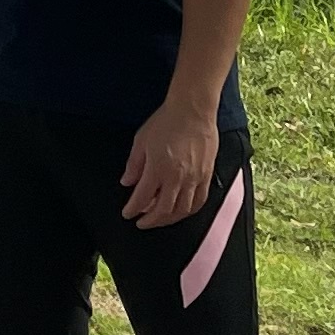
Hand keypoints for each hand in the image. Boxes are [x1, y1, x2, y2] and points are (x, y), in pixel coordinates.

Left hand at [121, 93, 220, 230]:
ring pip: (182, 210)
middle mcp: (177, 178)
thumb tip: (127, 182)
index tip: (127, 214)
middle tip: (142, 223)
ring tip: (159, 219)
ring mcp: (194, 178)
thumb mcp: (141, 140)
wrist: (193, 111)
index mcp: (158, 169)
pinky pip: (199, 201)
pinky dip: (188, 211)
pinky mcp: (206, 176)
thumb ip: (134, 165)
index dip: (133, 209)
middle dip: (150, 220)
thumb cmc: (166, 122)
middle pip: (163, 210)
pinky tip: (181, 212)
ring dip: (169, 219)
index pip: (143, 198)